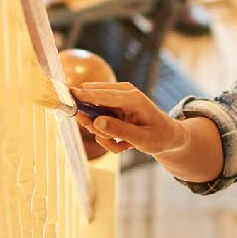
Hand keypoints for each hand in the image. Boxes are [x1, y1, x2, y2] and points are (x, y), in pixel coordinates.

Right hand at [69, 82, 188, 155]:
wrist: (168, 136)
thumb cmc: (159, 136)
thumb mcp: (142, 139)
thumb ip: (119, 131)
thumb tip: (96, 122)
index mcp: (133, 98)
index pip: (103, 95)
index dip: (85, 95)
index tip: (68, 94)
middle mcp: (123, 93)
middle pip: (92, 99)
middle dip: (94, 124)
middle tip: (107, 139)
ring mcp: (117, 99)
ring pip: (93, 114)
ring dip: (103, 134)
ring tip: (121, 144)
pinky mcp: (112, 106)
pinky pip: (97, 121)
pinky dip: (106, 135)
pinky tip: (121, 142)